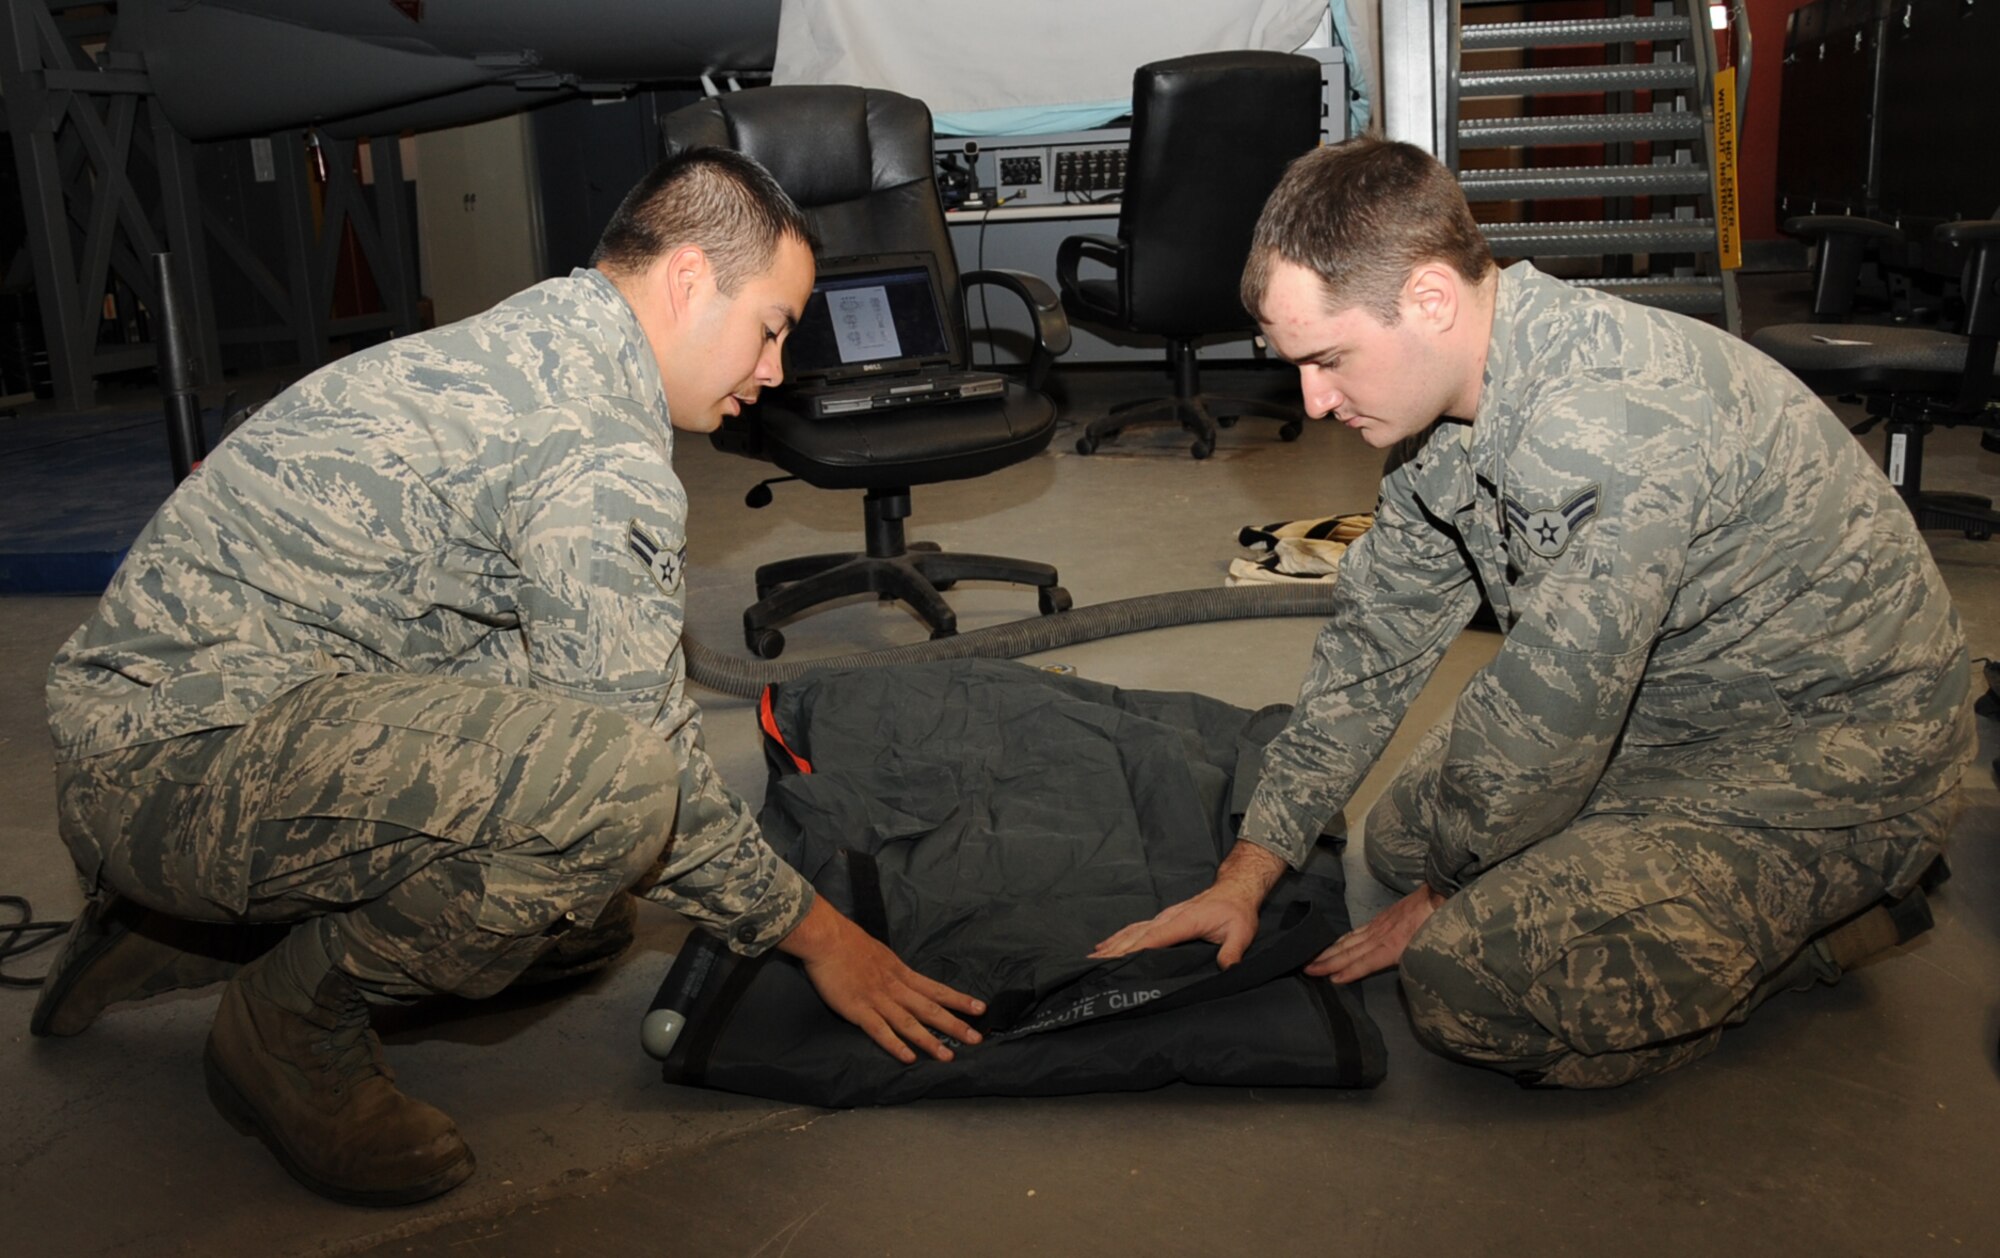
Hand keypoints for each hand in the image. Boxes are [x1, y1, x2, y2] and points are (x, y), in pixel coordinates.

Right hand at [778, 898, 985, 1064]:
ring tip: (947, 1056)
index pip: (936, 989)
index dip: (959, 1000)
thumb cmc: (849, 942)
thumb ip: (891, 970)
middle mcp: (895, 987)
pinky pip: (880, 1030)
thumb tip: (901, 977)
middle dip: (954, 1025)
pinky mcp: (858, 1009)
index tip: (980, 1009)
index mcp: (901, 973)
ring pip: (909, 1023)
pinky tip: (909, 1058)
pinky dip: (895, 1044)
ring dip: (930, 1040)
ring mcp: (878, 999)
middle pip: (930, 1008)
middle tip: (976, 1038)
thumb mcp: (880, 953)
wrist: (827, 938)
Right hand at [1088, 840, 1287, 970]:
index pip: (1155, 937)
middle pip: (1136, 935)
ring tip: (1093, 958)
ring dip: (1113, 944)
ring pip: (1133, 931)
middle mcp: (1168, 917)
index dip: (1134, 949)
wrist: (1234, 889)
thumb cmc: (1237, 911)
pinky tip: (1107, 945)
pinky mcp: (1163, 918)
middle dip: (1115, 950)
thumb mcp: (1241, 932)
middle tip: (1093, 964)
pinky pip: (1136, 928)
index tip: (1115, 960)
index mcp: (1184, 921)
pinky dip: (1119, 937)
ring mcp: (1163, 917)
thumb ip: (1232, 951)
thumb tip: (1226, 968)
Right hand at [1305, 884, 1445, 983]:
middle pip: (1349, 951)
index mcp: (1392, 946)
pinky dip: (1343, 939)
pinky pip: (1357, 931)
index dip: (1348, 971)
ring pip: (1349, 941)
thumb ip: (1413, 960)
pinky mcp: (1380, 919)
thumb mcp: (1429, 947)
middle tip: (1306, 969)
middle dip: (1327, 961)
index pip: (1365, 962)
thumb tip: (1408, 973)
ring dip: (1330, 951)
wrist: (1437, 895)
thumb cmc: (1437, 924)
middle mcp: (1380, 936)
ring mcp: (1378, 927)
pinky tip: (1335, 943)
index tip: (1330, 979)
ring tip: (1313, 958)